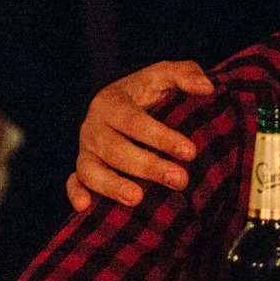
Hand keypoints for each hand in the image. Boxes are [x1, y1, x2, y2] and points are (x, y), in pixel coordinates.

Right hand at [66, 61, 212, 211]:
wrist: (119, 103)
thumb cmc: (145, 92)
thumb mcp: (163, 75)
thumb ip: (185, 74)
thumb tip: (206, 88)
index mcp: (111, 102)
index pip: (134, 121)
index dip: (161, 137)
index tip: (190, 151)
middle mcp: (94, 127)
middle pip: (116, 150)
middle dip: (149, 167)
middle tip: (180, 179)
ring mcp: (86, 150)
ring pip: (91, 170)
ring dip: (113, 186)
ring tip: (137, 198)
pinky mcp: (82, 169)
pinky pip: (73, 182)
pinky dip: (75, 193)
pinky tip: (86, 206)